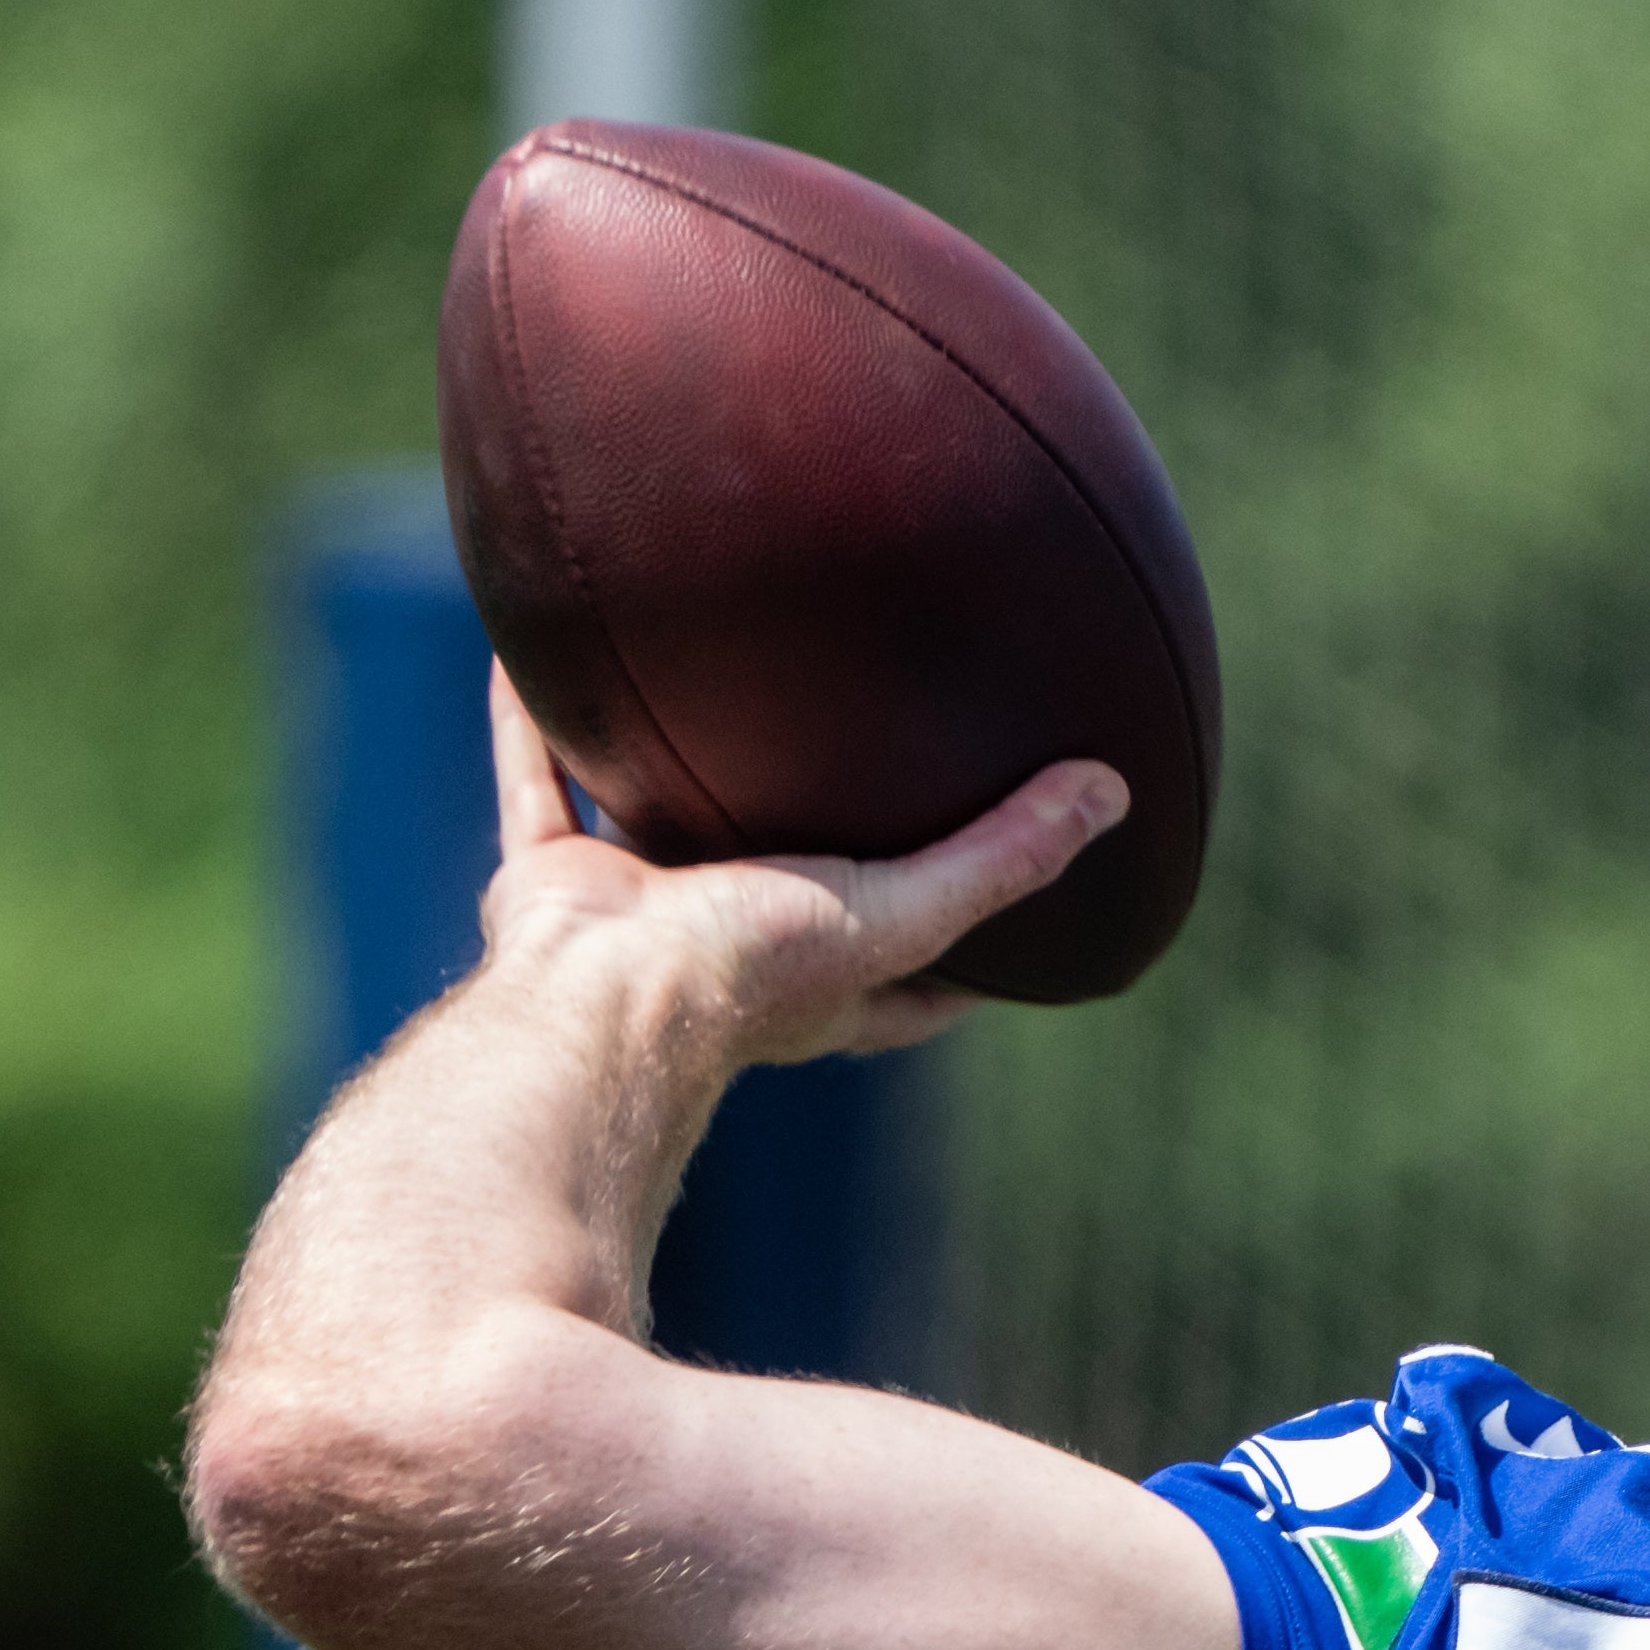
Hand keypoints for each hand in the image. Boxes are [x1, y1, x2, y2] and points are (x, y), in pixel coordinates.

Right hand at [473, 664, 1128, 1068]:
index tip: (1007, 881)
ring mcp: (637, 913)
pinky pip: (539, 783)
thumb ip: (1002, 859)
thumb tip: (1114, 793)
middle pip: (785, 886)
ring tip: (695, 689)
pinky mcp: (554, 883)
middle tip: (848, 764)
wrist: (596, 1001)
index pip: (916, 964)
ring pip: (654, 825)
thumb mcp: (903, 912)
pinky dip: (534, 724)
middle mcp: (729, 948)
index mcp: (821, 979)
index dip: (964, 934)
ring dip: (668, 770)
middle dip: (812, 839)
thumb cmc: (749, 979)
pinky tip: (538, 649)